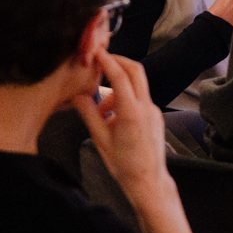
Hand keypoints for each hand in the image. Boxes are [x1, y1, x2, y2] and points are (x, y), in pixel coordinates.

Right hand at [74, 54, 170, 197]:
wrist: (148, 181)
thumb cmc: (125, 165)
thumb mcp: (100, 139)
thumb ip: (88, 113)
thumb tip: (77, 96)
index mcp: (131, 113)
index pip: (120, 76)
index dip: (107, 60)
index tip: (97, 52)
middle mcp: (146, 108)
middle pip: (135, 71)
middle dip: (118, 62)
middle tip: (101, 62)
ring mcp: (154, 111)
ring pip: (136, 86)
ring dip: (118, 88)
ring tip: (101, 111)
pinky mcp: (156, 117)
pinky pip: (139, 100)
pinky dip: (125, 100)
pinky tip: (113, 119)